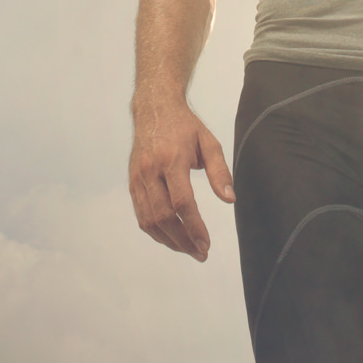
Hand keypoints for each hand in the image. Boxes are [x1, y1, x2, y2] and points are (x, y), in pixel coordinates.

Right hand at [128, 101, 234, 260]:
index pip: (181, 202)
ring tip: (189, 249)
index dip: (194, 227)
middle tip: (201, 253)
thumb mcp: (209, 142)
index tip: (206, 244)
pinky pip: (141, 215)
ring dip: (169, 240)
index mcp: (171, 159)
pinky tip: (171, 238)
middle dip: (183, 240)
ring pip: (149, 220)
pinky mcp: (132, 183)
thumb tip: (229, 199)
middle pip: (163, 216)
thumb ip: (220, 172)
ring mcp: (138, 178)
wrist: (153, 109)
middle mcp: (150, 171)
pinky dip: (155, 231)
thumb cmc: (184, 126)